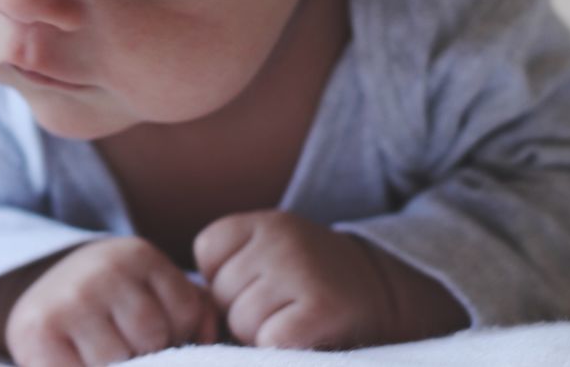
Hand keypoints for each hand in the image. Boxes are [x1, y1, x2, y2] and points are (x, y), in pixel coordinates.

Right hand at [6, 236, 218, 365]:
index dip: (179, 335)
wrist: (44, 293)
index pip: (186, 312)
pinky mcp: (37, 333)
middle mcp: (102, 271)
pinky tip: (80, 362)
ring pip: (118, 361)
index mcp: (138, 255)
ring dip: (118, 366)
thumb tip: (209, 338)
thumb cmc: (114, 301)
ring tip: (108, 355)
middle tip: (130, 349)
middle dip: (149, 355)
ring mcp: (69, 301)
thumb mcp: (154, 289)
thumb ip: (196, 310)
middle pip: (152, 337)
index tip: (161, 334)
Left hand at [192, 210, 396, 349]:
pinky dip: (279, 347)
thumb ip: (228, 269)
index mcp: (266, 222)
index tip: (256, 283)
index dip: (224, 279)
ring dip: (260, 333)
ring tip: (292, 320)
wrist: (382, 295)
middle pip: (220, 292)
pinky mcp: (321, 309)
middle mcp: (283, 239)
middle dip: (240, 310)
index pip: (207, 252)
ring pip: (241, 320)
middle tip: (280, 307)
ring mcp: (302, 271)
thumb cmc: (308, 283)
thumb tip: (188, 313)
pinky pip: (270, 339)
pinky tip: (303, 335)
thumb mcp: (270, 254)